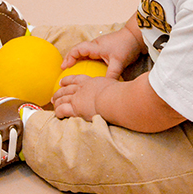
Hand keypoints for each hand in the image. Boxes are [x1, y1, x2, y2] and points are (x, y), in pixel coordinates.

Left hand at [52, 71, 185, 132]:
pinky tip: (55, 114)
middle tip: (53, 93)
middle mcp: (85, 87)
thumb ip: (128, 90)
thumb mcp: (125, 89)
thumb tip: (141, 94)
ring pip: (62, 97)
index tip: (64, 81)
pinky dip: (58, 112)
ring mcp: (80, 97)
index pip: (80, 79)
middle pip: (68, 87)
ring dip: (56, 100)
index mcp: (95, 81)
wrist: (120, 99)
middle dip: (60, 90)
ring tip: (51, 103)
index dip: (71, 80)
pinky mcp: (77, 107)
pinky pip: (63, 110)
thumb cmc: (125, 95)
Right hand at [61, 17, 144, 80]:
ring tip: (73, 71)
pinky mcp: (104, 49)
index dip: (69, 58)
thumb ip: (111, 75)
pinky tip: (88, 70)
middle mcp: (95, 45)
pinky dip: (86, 61)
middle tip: (64, 70)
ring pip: (84, 53)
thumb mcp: (118, 62)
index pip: (77, 50)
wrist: (136, 37)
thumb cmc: (126, 46)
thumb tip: (105, 87)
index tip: (65, 67)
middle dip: (70, 59)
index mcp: (95, 46)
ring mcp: (100, 47)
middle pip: (78, 51)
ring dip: (77, 60)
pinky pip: (91, 55)